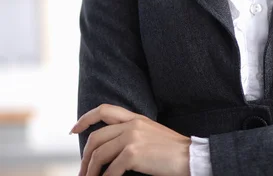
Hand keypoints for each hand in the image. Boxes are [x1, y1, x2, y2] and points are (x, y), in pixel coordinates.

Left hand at [70, 103, 190, 175]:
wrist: (190, 156)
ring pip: (100, 154)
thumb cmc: (172, 150)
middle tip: (82, 172)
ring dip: (91, 172)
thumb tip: (111, 148)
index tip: (74, 129)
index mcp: (135, 117)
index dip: (86, 118)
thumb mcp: (150, 133)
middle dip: (85, 157)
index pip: (104, 109)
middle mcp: (132, 124)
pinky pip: (111, 170)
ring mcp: (132, 137)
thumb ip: (132, 133)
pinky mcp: (134, 153)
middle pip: (96, 137)